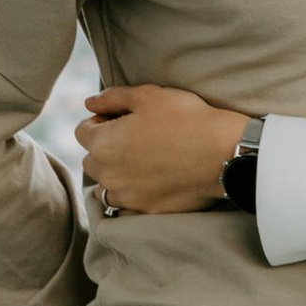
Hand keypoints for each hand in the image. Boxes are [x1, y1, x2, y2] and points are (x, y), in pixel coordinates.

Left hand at [77, 86, 251, 216]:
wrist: (223, 154)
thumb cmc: (186, 119)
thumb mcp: (148, 95)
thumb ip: (111, 98)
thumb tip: (89, 104)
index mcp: (103, 143)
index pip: (82, 131)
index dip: (101, 121)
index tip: (123, 118)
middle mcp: (108, 174)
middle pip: (91, 160)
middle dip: (105, 149)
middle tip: (135, 139)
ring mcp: (127, 196)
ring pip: (107, 186)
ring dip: (116, 174)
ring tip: (142, 163)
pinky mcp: (147, 211)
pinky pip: (126, 205)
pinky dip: (131, 195)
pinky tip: (150, 183)